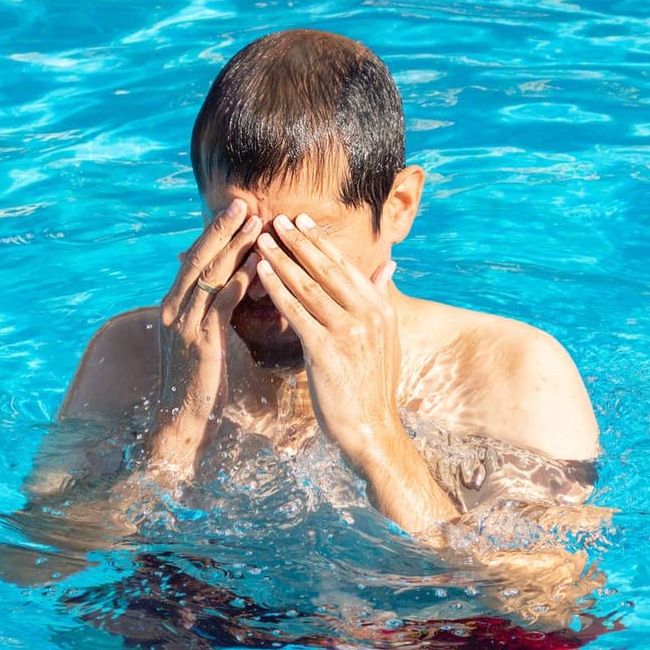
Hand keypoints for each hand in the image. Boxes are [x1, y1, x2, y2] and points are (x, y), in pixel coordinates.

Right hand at [148, 199, 260, 467]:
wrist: (181, 423)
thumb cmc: (202, 385)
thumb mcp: (208, 340)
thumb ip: (217, 313)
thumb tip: (237, 288)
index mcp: (176, 307)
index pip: (197, 260)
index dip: (216, 235)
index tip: (237, 211)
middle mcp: (174, 310)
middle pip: (199, 259)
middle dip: (222, 230)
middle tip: (244, 203)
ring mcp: (184, 324)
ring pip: (209, 276)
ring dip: (234, 247)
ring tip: (255, 223)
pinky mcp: (199, 342)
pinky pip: (220, 305)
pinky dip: (238, 282)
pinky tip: (258, 266)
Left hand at [253, 213, 400, 460]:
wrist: (372, 429)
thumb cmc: (371, 387)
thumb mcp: (385, 340)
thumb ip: (380, 300)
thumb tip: (388, 268)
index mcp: (380, 309)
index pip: (346, 267)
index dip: (321, 243)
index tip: (302, 222)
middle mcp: (368, 315)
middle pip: (327, 270)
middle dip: (299, 242)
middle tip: (277, 219)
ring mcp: (349, 331)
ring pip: (309, 286)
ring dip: (282, 260)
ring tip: (262, 240)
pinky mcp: (327, 349)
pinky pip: (297, 311)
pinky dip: (278, 289)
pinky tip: (261, 274)